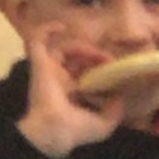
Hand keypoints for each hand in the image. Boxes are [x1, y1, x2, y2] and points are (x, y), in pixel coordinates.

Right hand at [16, 26, 126, 158]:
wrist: (55, 131)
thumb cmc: (76, 131)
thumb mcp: (104, 124)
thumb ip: (115, 110)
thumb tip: (121, 97)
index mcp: (71, 93)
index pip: (84, 73)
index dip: (99, 67)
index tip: (114, 68)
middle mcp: (59, 79)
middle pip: (76, 59)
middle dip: (94, 56)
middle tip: (109, 61)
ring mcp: (48, 70)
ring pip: (62, 48)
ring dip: (81, 47)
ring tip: (96, 53)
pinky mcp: (39, 63)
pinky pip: (37, 40)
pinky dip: (46, 30)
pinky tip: (61, 27)